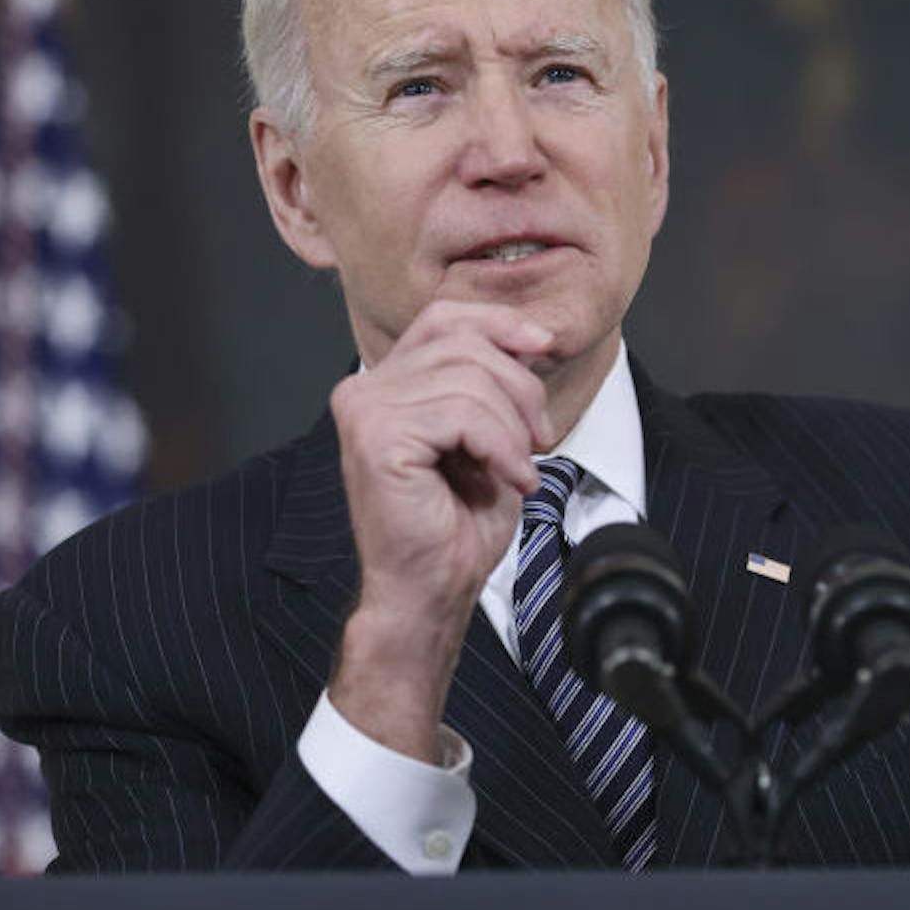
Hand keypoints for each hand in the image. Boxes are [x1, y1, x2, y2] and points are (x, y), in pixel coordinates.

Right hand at [327, 300, 557, 762]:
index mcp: (384, 383)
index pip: (443, 319)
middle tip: (540, 442)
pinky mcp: (377, 437)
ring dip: (513, 427)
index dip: (499, 324)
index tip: (545, 346)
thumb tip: (534, 337)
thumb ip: (492, 381)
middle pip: (464, 344)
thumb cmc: (456, 524)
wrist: (432, 590)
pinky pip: (464, 415)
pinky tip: (509, 481)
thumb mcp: (486, 435)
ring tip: (519, 468)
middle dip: (520, 388)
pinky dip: (502, 447)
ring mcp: (365, 410)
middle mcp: (363, 389)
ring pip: (470, 380)